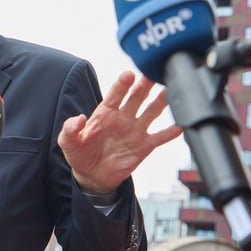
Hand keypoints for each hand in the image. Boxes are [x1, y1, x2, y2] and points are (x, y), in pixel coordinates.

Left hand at [57, 71, 181, 192]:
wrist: (91, 176)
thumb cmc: (80, 154)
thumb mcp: (68, 142)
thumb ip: (70, 129)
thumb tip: (78, 118)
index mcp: (104, 113)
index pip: (115, 94)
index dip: (122, 84)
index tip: (129, 75)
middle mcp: (123, 118)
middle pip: (137, 97)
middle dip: (145, 85)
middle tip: (154, 73)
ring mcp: (135, 130)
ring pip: (152, 111)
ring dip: (162, 101)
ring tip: (171, 90)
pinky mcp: (144, 146)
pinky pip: (160, 137)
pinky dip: (171, 132)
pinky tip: (181, 125)